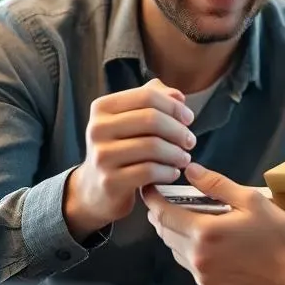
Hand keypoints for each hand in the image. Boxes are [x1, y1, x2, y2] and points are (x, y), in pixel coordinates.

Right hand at [63, 80, 196, 238]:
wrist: (95, 188)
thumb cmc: (120, 148)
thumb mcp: (130, 119)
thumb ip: (154, 100)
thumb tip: (178, 96)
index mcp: (103, 107)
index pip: (147, 96)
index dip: (174, 106)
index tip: (188, 118)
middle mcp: (98, 128)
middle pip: (152, 119)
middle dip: (178, 130)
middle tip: (190, 141)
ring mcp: (102, 156)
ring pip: (153, 146)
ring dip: (176, 153)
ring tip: (184, 158)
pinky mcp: (110, 181)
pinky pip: (149, 171)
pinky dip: (168, 172)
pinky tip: (173, 173)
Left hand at [140, 163, 284, 284]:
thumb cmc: (277, 237)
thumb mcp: (251, 201)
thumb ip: (216, 184)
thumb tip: (191, 171)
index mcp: (204, 232)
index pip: (163, 213)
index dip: (153, 198)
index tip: (150, 186)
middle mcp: (196, 255)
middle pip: (164, 230)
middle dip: (161, 212)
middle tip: (168, 196)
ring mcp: (200, 272)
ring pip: (172, 246)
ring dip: (173, 229)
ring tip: (187, 213)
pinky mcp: (207, 283)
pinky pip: (185, 260)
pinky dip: (185, 244)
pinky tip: (202, 235)